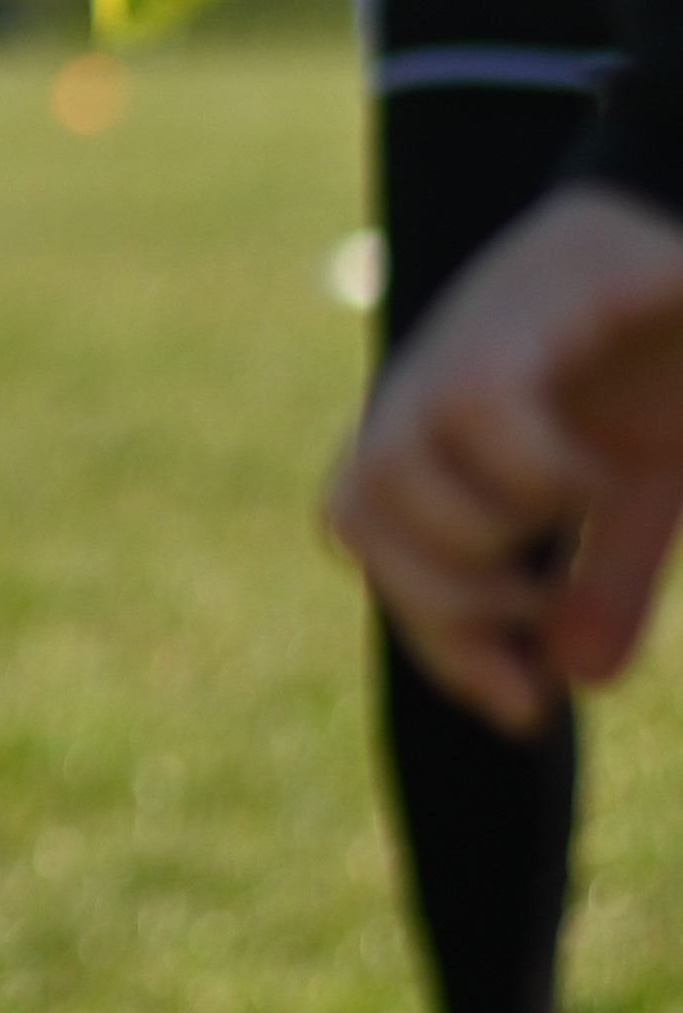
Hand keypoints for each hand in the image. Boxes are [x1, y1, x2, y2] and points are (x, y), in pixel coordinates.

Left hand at [325, 188, 682, 731]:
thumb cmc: (657, 350)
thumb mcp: (640, 482)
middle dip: (443, 599)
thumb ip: (605, 573)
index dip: (433, 637)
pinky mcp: (526, 304)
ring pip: (389, 469)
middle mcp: (435, 389)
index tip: (525, 708)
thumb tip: (577, 676)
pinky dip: (532, 465)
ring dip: (477, 538)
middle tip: (537, 617)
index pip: (375, 542)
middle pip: (358, 513)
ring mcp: (470, 345)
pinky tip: (594, 472)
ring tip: (567, 529)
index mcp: (450, 433)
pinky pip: (478, 403)